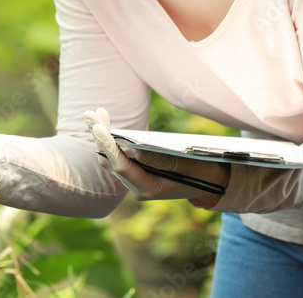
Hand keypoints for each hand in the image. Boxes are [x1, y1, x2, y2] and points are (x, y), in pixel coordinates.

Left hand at [84, 108, 229, 202]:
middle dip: (100, 136)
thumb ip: (160, 159)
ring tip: (96, 113)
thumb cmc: (203, 172)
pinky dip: (111, 140)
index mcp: (148, 189)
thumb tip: (133, 149)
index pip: (121, 165)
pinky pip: (118, 156)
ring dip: (103, 136)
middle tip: (90, 113)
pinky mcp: (136, 173)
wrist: (212, 183)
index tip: (98, 127)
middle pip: (110, 160)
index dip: (108, 145)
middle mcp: (136, 187)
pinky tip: (106, 124)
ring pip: (111, 158)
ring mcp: (135, 181)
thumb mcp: (186, 163)